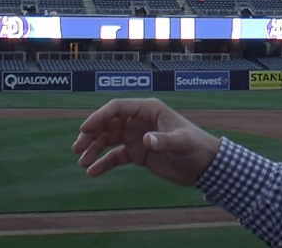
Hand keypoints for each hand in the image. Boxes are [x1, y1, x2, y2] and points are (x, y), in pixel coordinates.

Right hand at [72, 98, 221, 185]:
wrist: (204, 166)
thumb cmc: (196, 147)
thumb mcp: (182, 143)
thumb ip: (164, 141)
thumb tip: (146, 140)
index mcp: (149, 109)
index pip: (117, 108)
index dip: (99, 117)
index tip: (84, 130)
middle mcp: (140, 121)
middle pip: (108, 123)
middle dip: (91, 134)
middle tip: (77, 148)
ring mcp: (137, 137)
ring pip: (108, 139)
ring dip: (93, 148)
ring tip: (82, 162)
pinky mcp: (138, 153)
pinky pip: (115, 156)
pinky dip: (103, 163)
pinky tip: (92, 172)